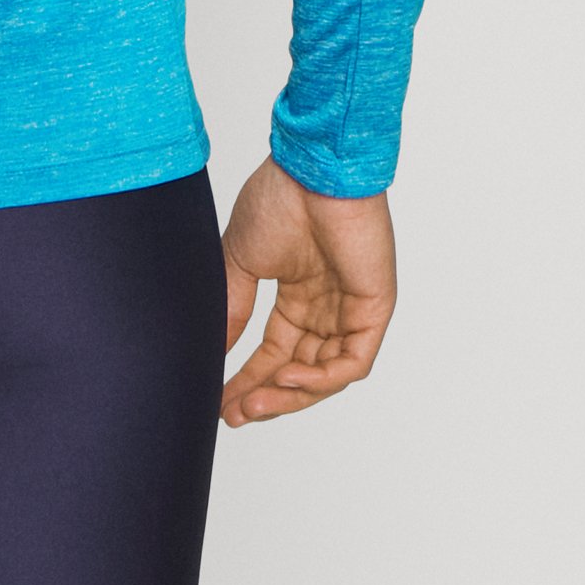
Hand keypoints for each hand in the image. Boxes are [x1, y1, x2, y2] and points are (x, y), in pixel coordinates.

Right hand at [218, 153, 394, 425]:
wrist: (311, 169)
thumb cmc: (279, 199)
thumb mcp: (241, 261)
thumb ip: (232, 309)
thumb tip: (211, 351)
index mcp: (297, 292)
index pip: (275, 351)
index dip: (250, 379)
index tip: (221, 402)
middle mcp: (326, 305)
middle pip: (299, 370)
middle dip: (267, 396)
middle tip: (235, 415)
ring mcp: (351, 309)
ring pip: (324, 374)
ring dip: (289, 394)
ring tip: (253, 404)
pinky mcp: (374, 309)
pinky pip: (351, 362)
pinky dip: (321, 378)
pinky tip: (287, 377)